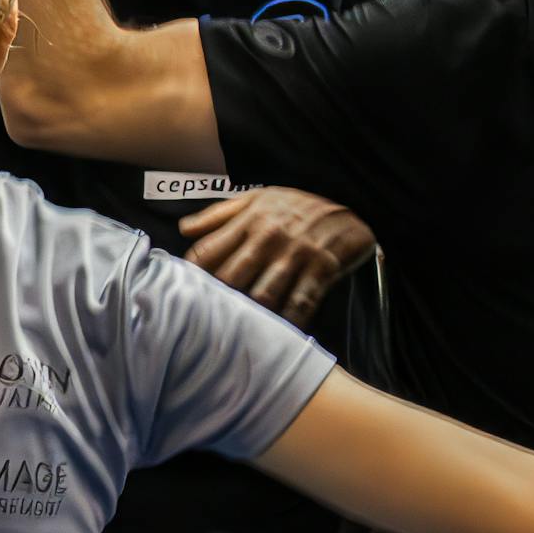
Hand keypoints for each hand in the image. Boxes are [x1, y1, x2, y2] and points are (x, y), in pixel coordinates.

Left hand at [179, 186, 374, 326]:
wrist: (350, 207)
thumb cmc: (296, 207)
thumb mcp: (256, 198)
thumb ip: (218, 215)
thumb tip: (183, 229)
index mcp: (248, 220)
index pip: (206, 252)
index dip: (191, 276)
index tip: (184, 292)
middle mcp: (269, 237)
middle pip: (229, 278)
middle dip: (215, 301)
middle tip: (206, 320)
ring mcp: (296, 254)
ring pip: (262, 295)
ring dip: (249, 316)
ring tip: (235, 332)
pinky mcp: (322, 269)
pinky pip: (300, 303)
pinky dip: (288, 322)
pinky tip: (276, 334)